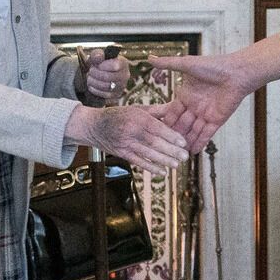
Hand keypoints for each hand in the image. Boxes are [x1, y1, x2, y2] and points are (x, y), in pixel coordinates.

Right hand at [65, 104, 188, 173]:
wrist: (94, 126)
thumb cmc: (119, 115)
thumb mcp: (137, 109)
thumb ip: (157, 111)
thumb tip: (176, 108)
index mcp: (137, 117)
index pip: (157, 127)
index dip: (171, 135)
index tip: (183, 142)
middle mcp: (131, 131)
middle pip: (154, 142)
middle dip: (171, 150)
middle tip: (185, 156)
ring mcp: (125, 143)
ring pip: (147, 153)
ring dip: (163, 160)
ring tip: (176, 165)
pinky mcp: (121, 153)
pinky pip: (138, 162)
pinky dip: (150, 168)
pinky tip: (162, 172)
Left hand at [81, 52, 129, 105]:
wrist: (98, 74)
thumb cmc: (100, 64)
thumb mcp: (97, 56)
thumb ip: (97, 54)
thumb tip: (98, 56)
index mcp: (123, 63)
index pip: (115, 65)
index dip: (103, 66)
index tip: (97, 65)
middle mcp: (125, 75)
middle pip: (109, 77)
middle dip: (95, 74)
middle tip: (90, 71)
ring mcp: (121, 87)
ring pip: (106, 87)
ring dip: (94, 82)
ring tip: (89, 77)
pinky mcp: (116, 95)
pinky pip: (105, 95)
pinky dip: (95, 90)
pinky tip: (91, 85)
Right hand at [149, 52, 255, 153]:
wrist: (237, 73)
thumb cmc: (213, 66)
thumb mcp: (187, 64)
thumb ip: (168, 64)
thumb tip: (149, 58)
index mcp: (185, 95)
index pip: (171, 111)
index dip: (164, 121)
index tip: (153, 131)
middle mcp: (193, 106)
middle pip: (180, 124)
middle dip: (172, 135)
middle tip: (161, 147)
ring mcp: (205, 114)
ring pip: (192, 131)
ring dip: (184, 142)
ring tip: (174, 153)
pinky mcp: (216, 120)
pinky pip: (206, 134)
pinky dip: (199, 143)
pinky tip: (192, 153)